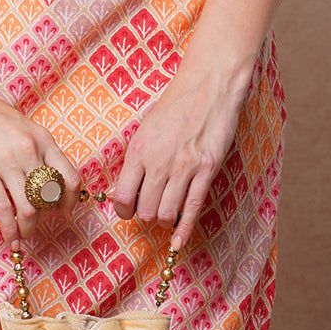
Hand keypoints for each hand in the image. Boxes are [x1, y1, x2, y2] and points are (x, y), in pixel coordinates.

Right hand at [0, 69, 80, 246]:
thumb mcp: (18, 124)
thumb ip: (32, 148)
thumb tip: (40, 177)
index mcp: (41, 137)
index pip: (70, 178)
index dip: (69, 201)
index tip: (61, 212)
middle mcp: (29, 150)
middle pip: (51, 198)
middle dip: (47, 219)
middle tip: (38, 226)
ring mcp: (7, 162)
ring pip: (30, 210)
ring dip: (29, 230)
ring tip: (23, 237)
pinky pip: (5, 210)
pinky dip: (10, 231)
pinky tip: (9, 239)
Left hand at [111, 60, 252, 246]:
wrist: (207, 87)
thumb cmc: (175, 106)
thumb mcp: (146, 129)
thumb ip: (136, 159)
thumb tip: (122, 190)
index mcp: (139, 149)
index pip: (123, 196)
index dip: (123, 210)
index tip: (128, 209)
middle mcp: (159, 161)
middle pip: (144, 210)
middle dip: (144, 215)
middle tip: (149, 208)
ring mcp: (184, 167)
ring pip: (165, 214)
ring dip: (163, 219)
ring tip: (165, 211)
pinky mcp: (206, 170)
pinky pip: (192, 209)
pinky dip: (183, 231)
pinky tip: (177, 242)